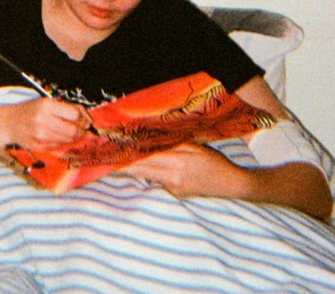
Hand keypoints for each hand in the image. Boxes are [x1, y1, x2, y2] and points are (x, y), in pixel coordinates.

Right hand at [4, 97, 92, 149]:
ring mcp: (38, 135)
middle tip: (83, 131)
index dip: (84, 120)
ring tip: (69, 133)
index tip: (86, 122)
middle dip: (82, 132)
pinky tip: (58, 137)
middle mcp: (42, 120)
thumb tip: (88, 120)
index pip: (74, 115)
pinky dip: (62, 143)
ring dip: (73, 138)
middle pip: (72, 130)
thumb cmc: (31, 111)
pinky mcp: (36, 146)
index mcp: (46, 105)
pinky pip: (57, 146)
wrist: (9, 123)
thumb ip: (68, 109)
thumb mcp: (48, 102)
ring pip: (67, 140)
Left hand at [120, 143, 248, 198]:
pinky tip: (139, 171)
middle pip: (141, 169)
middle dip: (121, 164)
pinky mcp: (176, 194)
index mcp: (178, 159)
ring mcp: (174, 187)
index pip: (145, 156)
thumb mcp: (195, 146)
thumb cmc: (214, 161)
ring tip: (113, 163)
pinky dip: (147, 176)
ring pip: (146, 176)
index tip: (110, 149)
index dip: (126, 154)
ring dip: (131, 170)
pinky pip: (157, 182)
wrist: (232, 184)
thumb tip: (149, 140)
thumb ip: (172, 143)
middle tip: (102, 158)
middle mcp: (173, 175)